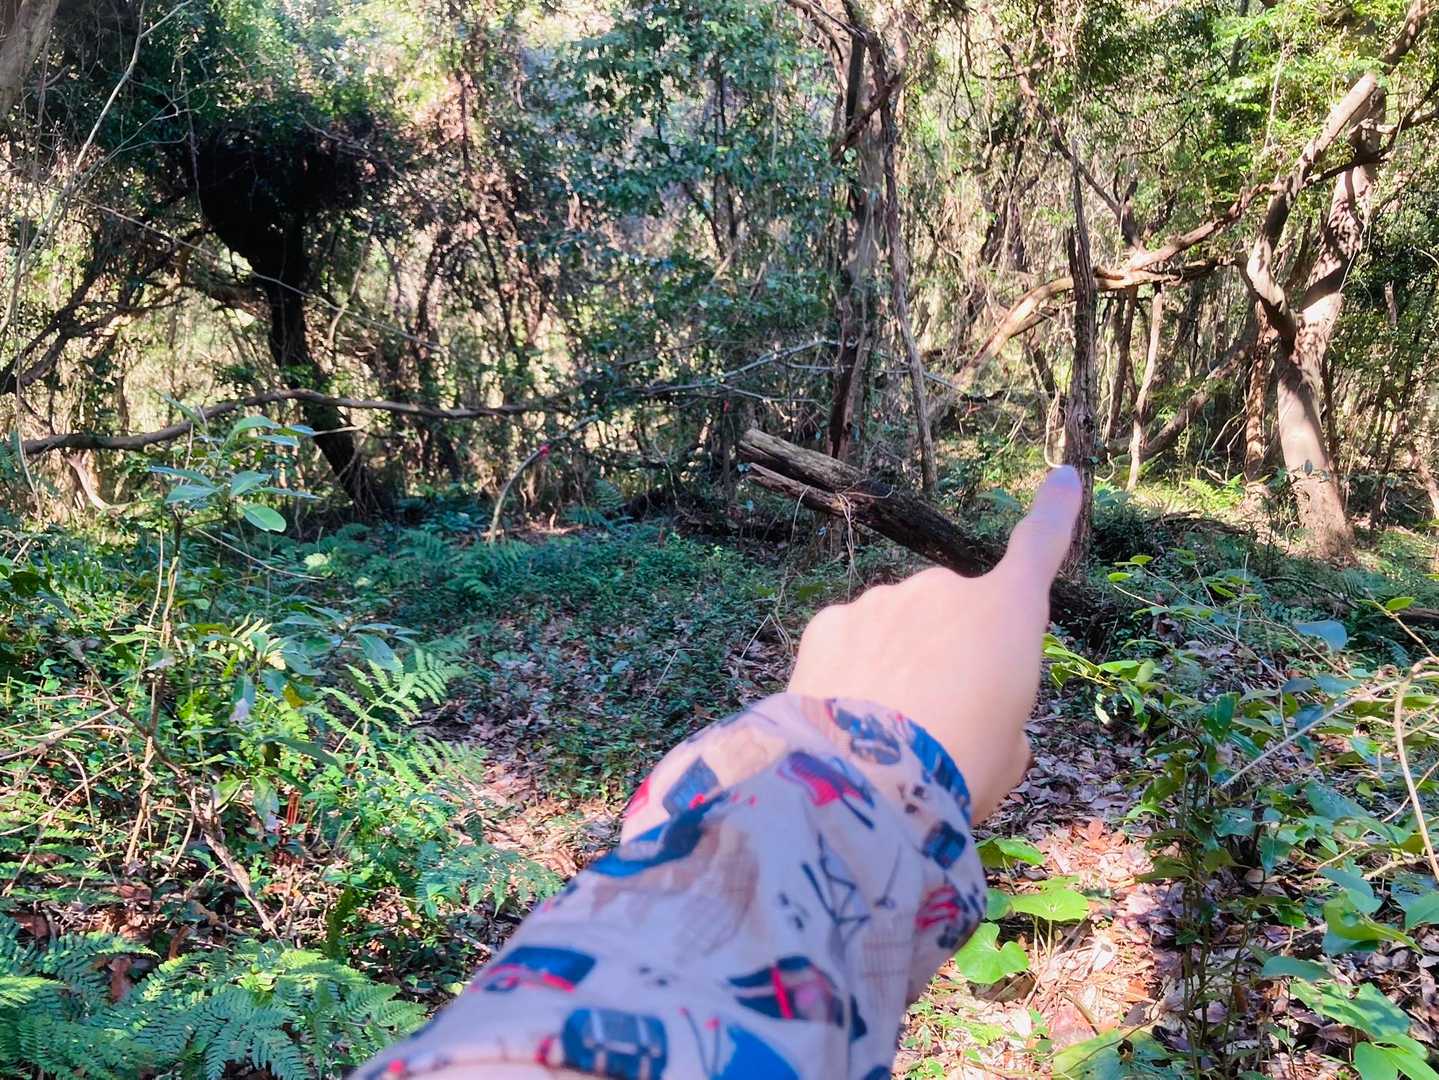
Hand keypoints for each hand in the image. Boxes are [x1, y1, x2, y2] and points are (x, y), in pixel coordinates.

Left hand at [787, 466, 1081, 822]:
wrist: (869, 781)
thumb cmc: (961, 770)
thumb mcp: (1008, 754)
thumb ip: (1002, 719)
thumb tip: (974, 715)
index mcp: (1007, 613)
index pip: (1039, 548)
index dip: (1055, 513)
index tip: (1064, 477)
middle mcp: (945, 589)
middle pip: (954, 618)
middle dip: (948, 656)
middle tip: (939, 723)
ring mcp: (882, 600)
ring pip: (897, 631)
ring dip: (897, 667)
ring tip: (889, 733)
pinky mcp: (831, 621)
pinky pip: (851, 643)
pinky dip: (851, 673)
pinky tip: (847, 719)